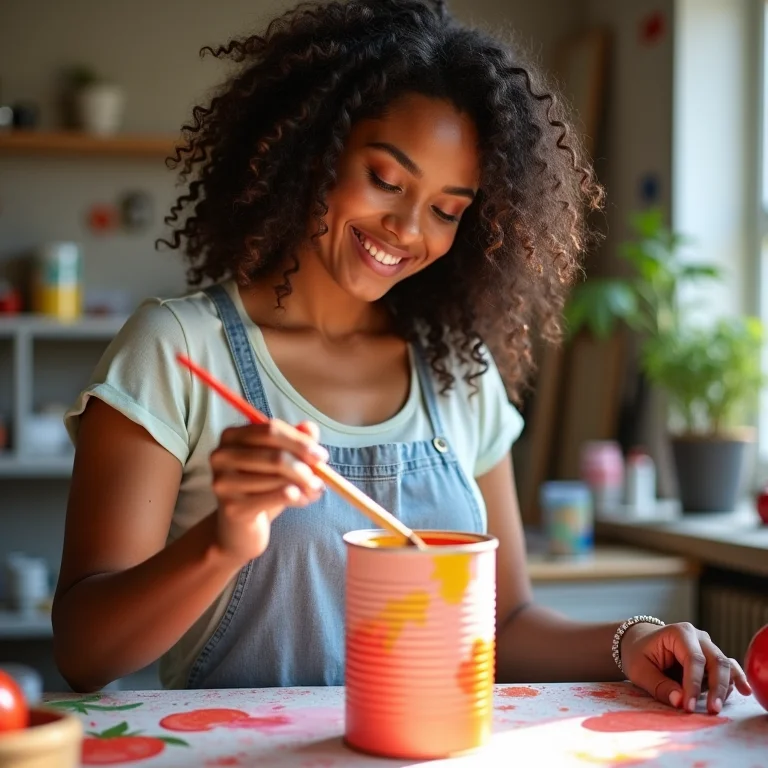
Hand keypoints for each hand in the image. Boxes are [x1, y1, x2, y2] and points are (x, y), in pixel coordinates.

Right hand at [209, 419, 327, 563]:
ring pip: (277, 477)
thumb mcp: (278, 460)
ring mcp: (223, 482)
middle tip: (322, 478)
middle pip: (275, 455)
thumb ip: (295, 440)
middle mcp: (221, 456)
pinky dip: (296, 497)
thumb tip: (310, 428)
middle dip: (305, 467)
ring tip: (313, 491)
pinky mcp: (232, 507)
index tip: (322, 456)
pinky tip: (302, 500)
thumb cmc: (260, 487)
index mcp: (231, 436)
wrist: (239, 528)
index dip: (300, 442)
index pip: (270, 429)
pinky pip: (275, 497)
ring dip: (304, 485)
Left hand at [619, 621, 752, 713]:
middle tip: (711, 711)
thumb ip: (659, 686)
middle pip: (716, 661)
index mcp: (678, 633)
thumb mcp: (639, 670)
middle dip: (716, 687)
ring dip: (724, 688)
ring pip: (725, 666)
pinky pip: (728, 669)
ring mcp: (707, 646)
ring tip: (716, 708)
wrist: (638, 643)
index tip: (688, 706)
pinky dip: (735, 680)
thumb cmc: (637, 654)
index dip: (693, 684)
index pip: (693, 659)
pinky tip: (744, 691)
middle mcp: (698, 637)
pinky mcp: (711, 658)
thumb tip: (679, 702)